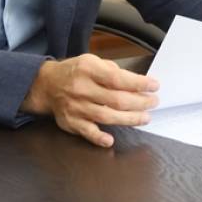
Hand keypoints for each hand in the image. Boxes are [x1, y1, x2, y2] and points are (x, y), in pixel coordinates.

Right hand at [21, 53, 159, 147]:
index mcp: (88, 70)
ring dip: (129, 119)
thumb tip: (138, 83)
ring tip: (145, 118)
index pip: (118, 79)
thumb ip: (113, 71)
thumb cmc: (75, 72)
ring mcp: (76, 107)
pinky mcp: (71, 122)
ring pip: (106, 116)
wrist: (46, 85)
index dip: (139, 84)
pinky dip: (98, 138)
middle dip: (139, 102)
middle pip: (115, 99)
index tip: (154, 86)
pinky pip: (86, 132)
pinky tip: (110, 140)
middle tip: (153, 102)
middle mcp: (81, 89)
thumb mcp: (92, 61)